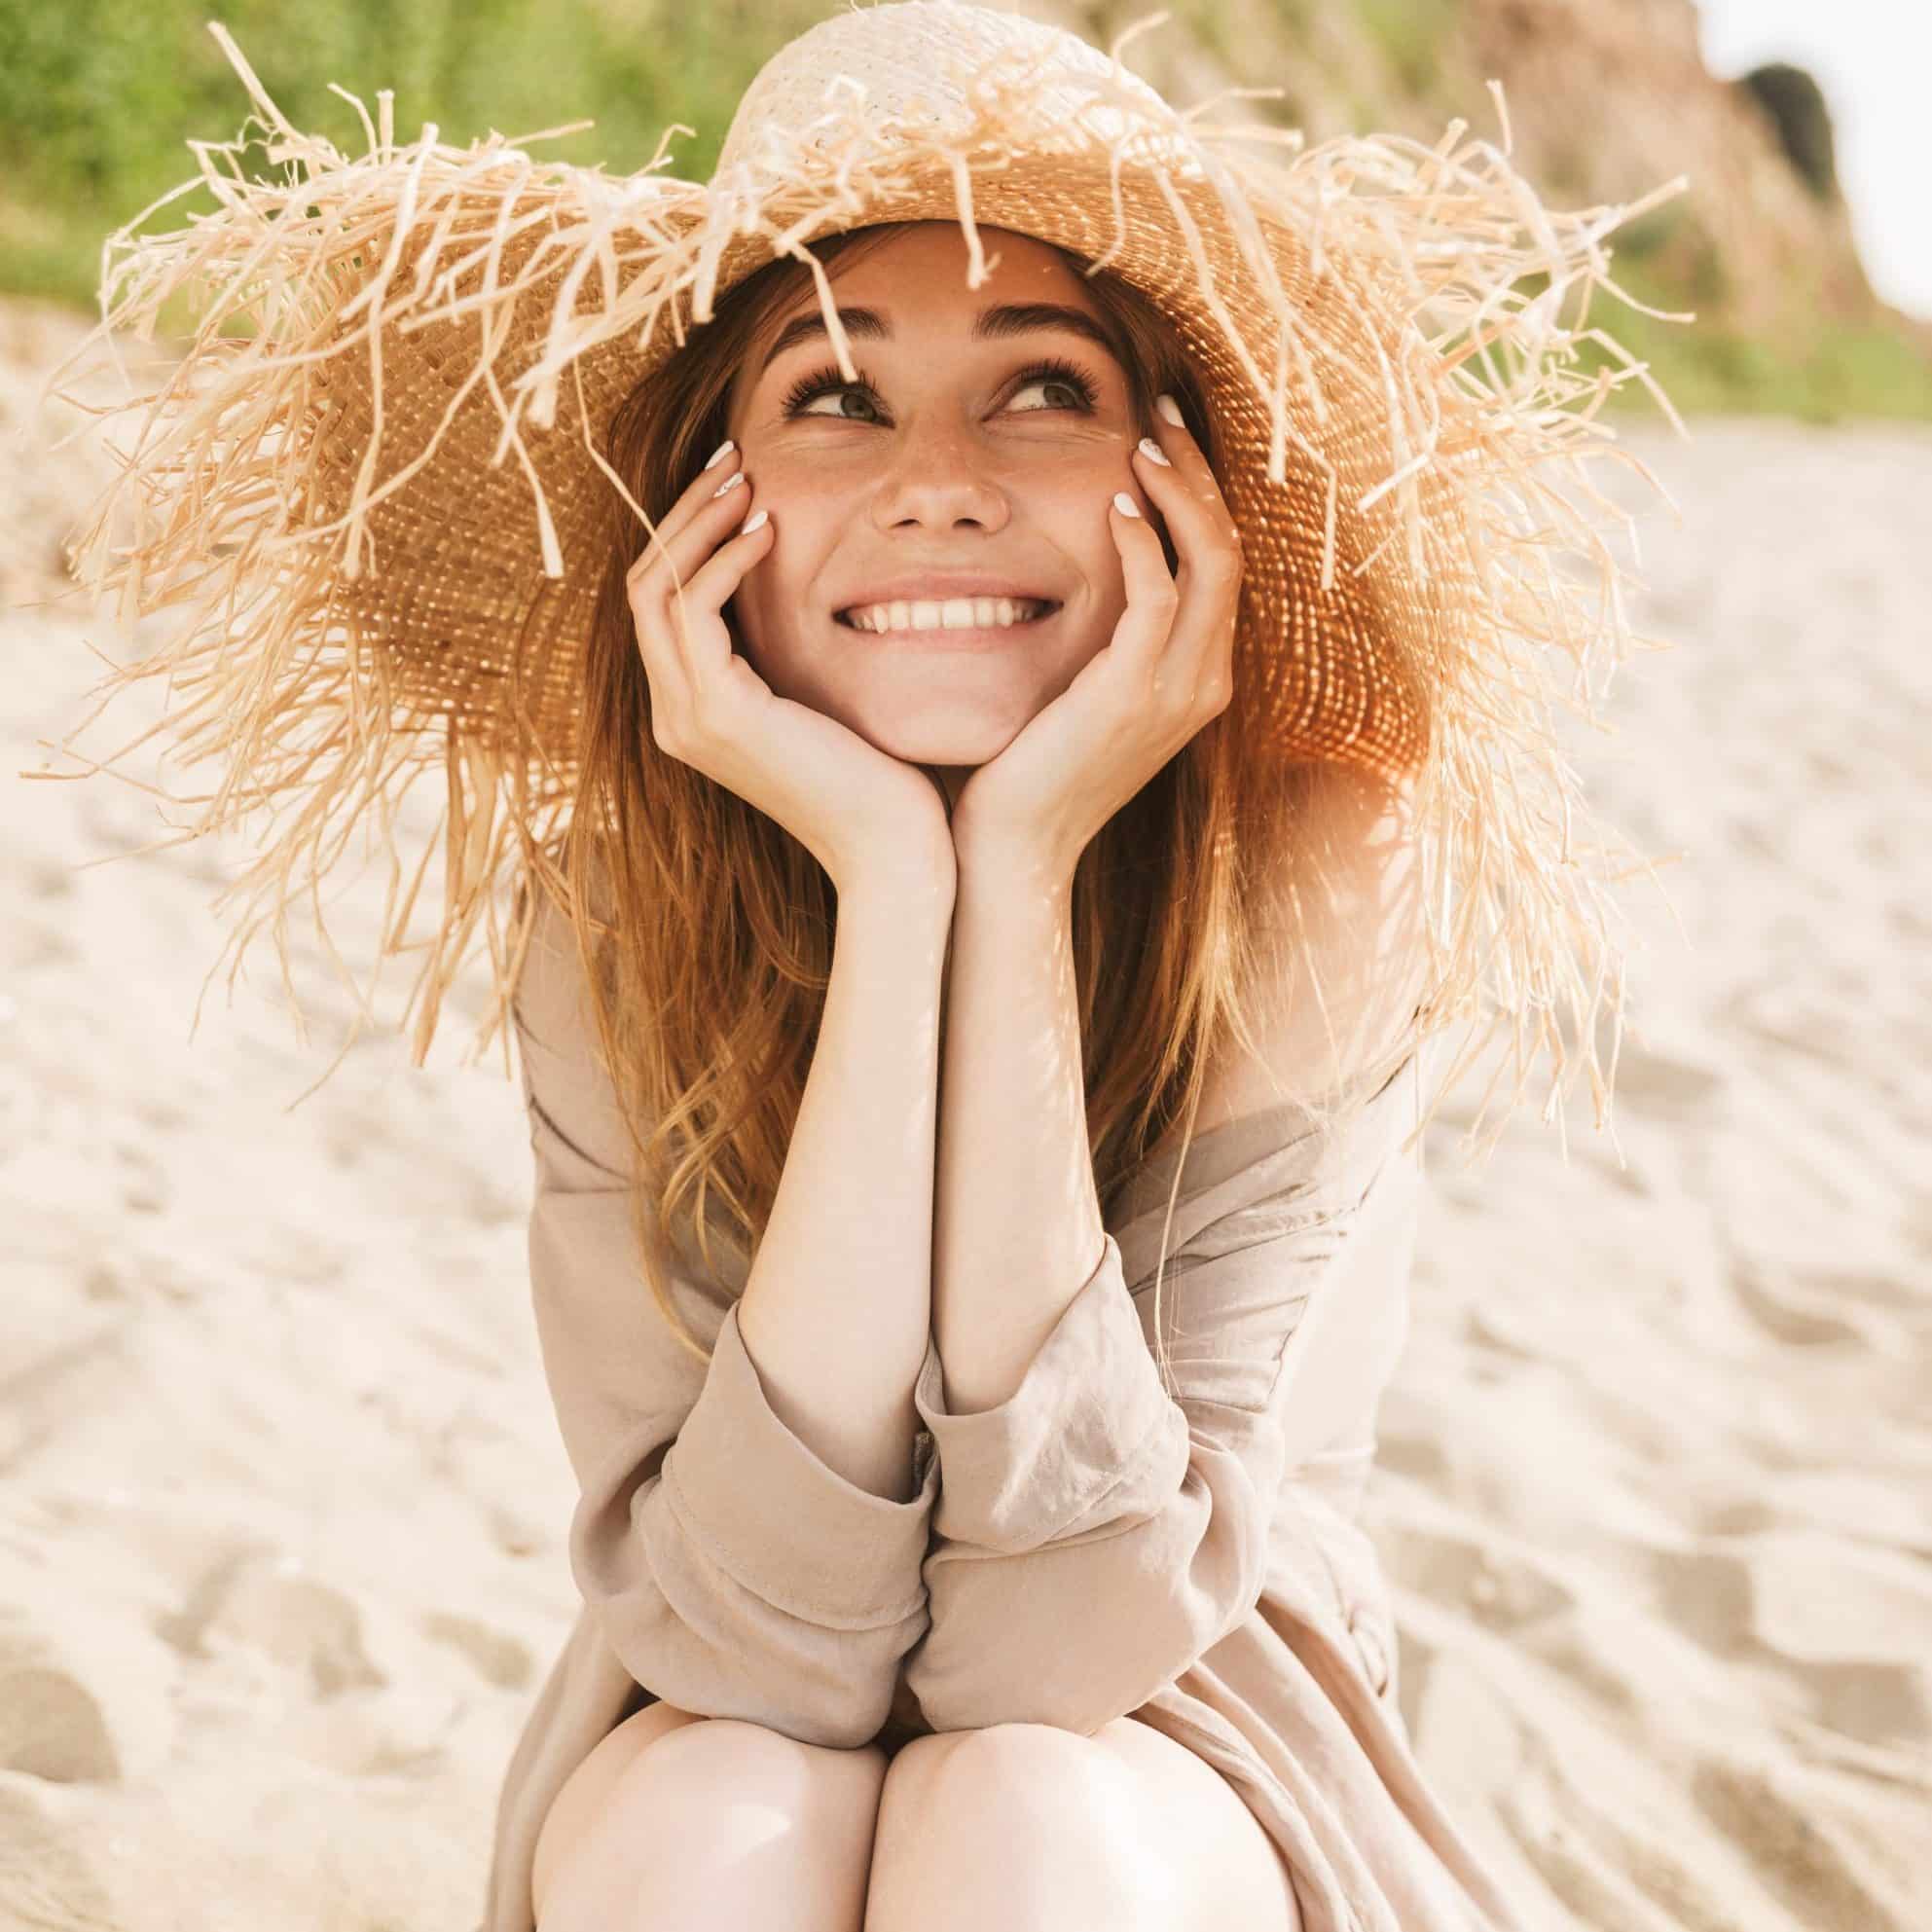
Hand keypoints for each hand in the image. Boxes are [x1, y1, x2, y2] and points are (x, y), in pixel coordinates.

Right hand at [628, 445, 955, 897]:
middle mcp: (674, 716)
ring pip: (656, 588)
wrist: (893, 851)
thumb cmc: (879, 781)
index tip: (736, 480)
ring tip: (748, 479)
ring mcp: (687, 719)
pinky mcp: (718, 715)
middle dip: (683, 512)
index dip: (688, 533)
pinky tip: (767, 531)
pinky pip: (693, 610)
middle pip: (644, 584)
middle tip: (733, 458)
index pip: (661, 601)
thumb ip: (790, 653)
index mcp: (692, 711)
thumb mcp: (822, 701)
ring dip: (699, 523)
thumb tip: (804, 580)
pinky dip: (723, 562)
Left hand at [949, 397, 1242, 880]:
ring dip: (1178, 493)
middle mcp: (1203, 683)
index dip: (1201, 495)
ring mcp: (1177, 692)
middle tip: (1162, 415)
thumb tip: (1078, 573)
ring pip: (1211, 563)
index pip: (1221, 566)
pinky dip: (1143, 540)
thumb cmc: (1028, 772)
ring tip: (1141, 443)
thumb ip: (1101, 641)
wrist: (1015, 850)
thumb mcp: (1078, 697)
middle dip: (1200, 475)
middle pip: (1230, 551)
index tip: (1164, 440)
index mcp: (1198, 680)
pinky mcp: (1134, 694)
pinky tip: (1115, 502)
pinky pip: (1159, 596)